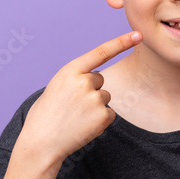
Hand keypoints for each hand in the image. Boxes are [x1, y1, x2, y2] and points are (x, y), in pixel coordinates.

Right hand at [19, 31, 141, 163]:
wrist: (41, 143)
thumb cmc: (45, 116)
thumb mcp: (55, 88)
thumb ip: (75, 79)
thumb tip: (94, 80)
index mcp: (69, 71)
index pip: (100, 52)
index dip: (121, 42)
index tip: (138, 35)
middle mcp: (84, 81)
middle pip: (100, 79)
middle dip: (90, 90)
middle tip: (72, 105)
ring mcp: (94, 98)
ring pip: (105, 97)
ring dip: (95, 106)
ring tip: (76, 117)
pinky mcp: (103, 115)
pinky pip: (109, 113)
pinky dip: (100, 121)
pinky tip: (84, 126)